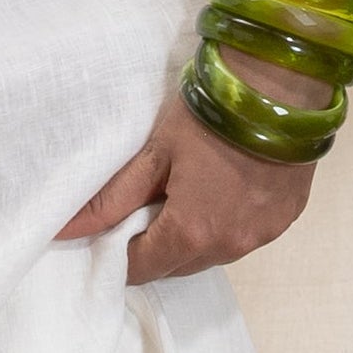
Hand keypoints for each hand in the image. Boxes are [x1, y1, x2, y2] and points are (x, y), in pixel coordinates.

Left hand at [55, 85, 319, 284]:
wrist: (282, 83)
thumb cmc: (212, 112)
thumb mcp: (154, 152)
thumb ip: (112, 199)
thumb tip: (66, 230)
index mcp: (192, 233)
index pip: (142, 269)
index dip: (121, 252)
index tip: (116, 227)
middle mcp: (230, 245)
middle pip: (178, 265)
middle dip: (157, 245)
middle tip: (149, 202)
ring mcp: (263, 235)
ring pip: (213, 254)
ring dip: (195, 237)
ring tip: (188, 192)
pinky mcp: (285, 219)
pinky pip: (245, 237)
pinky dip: (228, 223)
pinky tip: (223, 189)